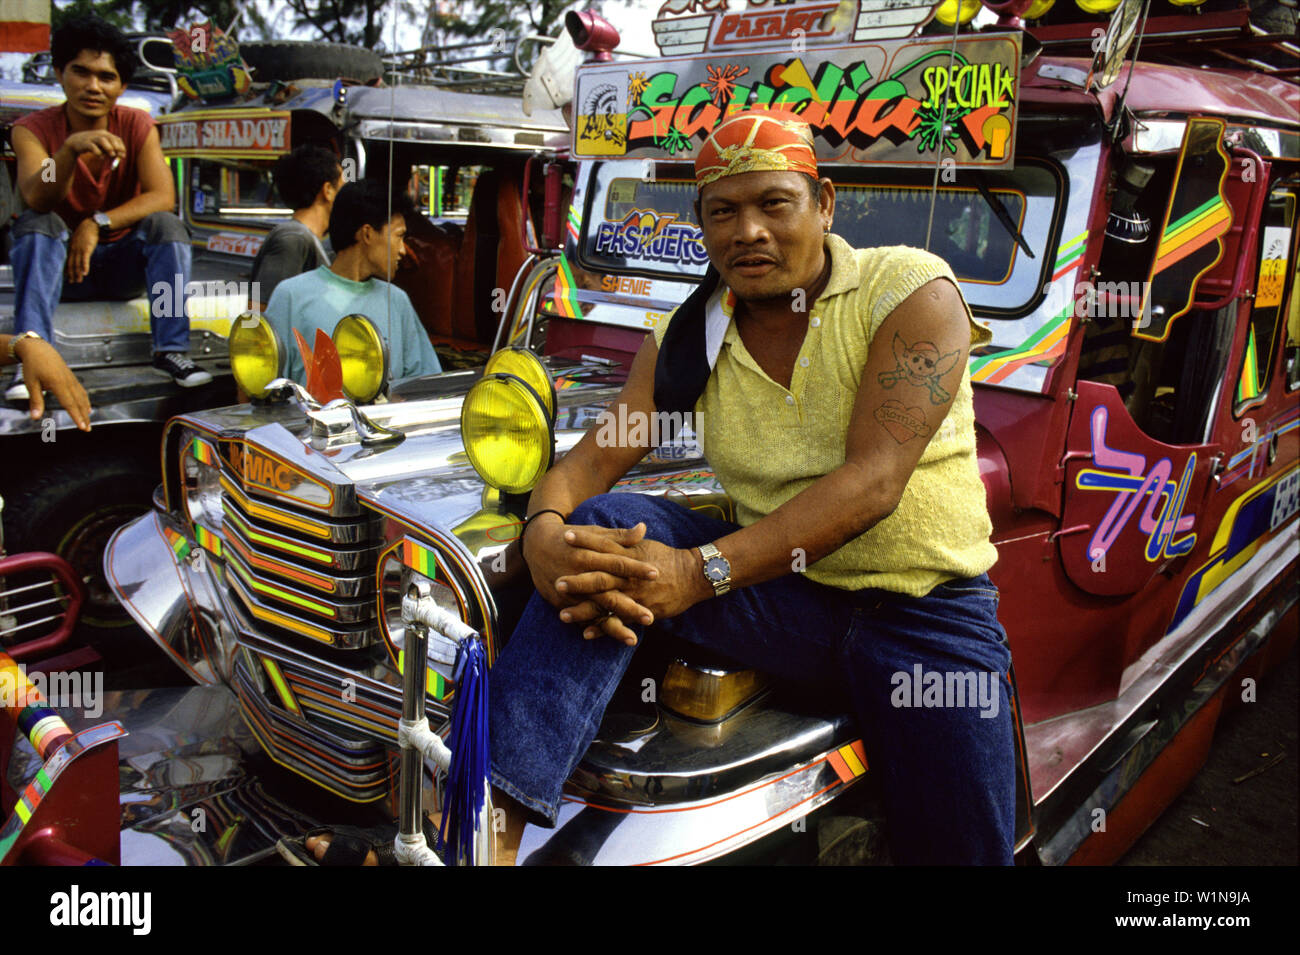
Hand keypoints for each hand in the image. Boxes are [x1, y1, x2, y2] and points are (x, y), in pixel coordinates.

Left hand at [14, 337, 90, 429]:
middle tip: (88, 429)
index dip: (76, 416)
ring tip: (89, 421)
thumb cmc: (32, 365)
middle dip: (84, 417)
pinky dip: (85, 400)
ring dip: (86, 410)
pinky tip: (87, 407)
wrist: (38, 348)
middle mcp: (68, 381)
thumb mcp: (31, 383)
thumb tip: (35, 417)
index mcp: (57, 383)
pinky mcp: (72, 377)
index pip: (69, 403)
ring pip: (82, 397)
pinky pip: (81, 391)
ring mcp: (71, 379)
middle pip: (78, 402)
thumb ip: (35, 401)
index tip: (82, 426)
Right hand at [63, 130, 126, 160]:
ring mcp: (91, 137)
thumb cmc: (93, 145)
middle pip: (110, 138)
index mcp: (105, 134)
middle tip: (119, 156)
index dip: (121, 147)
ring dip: (109, 148)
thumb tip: (121, 156)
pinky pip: (92, 146)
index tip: (123, 156)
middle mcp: (99, 134)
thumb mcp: (103, 147)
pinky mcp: (85, 143)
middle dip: (116, 147)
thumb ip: (111, 150)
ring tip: (112, 155)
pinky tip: (101, 157)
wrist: (75, 142)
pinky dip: (98, 152)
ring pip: (102, 140)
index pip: (117, 139)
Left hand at [67, 219, 98, 283]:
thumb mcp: (78, 239)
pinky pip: (85, 259)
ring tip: (78, 281)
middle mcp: (74, 249)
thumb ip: (77, 246)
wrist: (90, 225)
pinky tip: (85, 273)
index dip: (67, 269)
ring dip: (77, 273)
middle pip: (71, 264)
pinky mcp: (87, 249)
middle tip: (72, 282)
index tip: (67, 276)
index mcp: (71, 248)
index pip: (68, 260)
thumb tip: (78, 251)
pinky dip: (84, 267)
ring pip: (77, 263)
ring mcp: (80, 249)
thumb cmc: (85, 232)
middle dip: (71, 273)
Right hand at [522, 516, 659, 642]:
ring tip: (632, 638)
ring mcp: (571, 592)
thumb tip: (643, 528)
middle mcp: (580, 575)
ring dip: (613, 626)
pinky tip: (608, 639)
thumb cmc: (571, 538)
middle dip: (629, 607)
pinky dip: (594, 630)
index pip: (617, 563)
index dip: (636, 568)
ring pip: (595, 612)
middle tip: (650, 617)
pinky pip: (580, 619)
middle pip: (607, 593)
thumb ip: (619, 536)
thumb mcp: (593, 533)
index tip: (656, 574)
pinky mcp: (562, 603)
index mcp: (589, 555)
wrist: (536, 544)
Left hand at [556, 526, 709, 645]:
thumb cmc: (667, 559)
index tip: (565, 536)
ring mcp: (634, 595)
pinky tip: (585, 634)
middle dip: (578, 582)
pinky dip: (602, 629)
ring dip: (583, 610)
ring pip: (605, 604)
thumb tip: (608, 530)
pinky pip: (618, 621)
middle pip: (600, 578)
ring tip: (562, 615)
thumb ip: (626, 540)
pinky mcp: (640, 611)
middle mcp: (628, 577)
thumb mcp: (645, 546)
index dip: (585, 541)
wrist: (692, 577)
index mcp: (629, 557)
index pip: (603, 546)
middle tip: (556, 582)